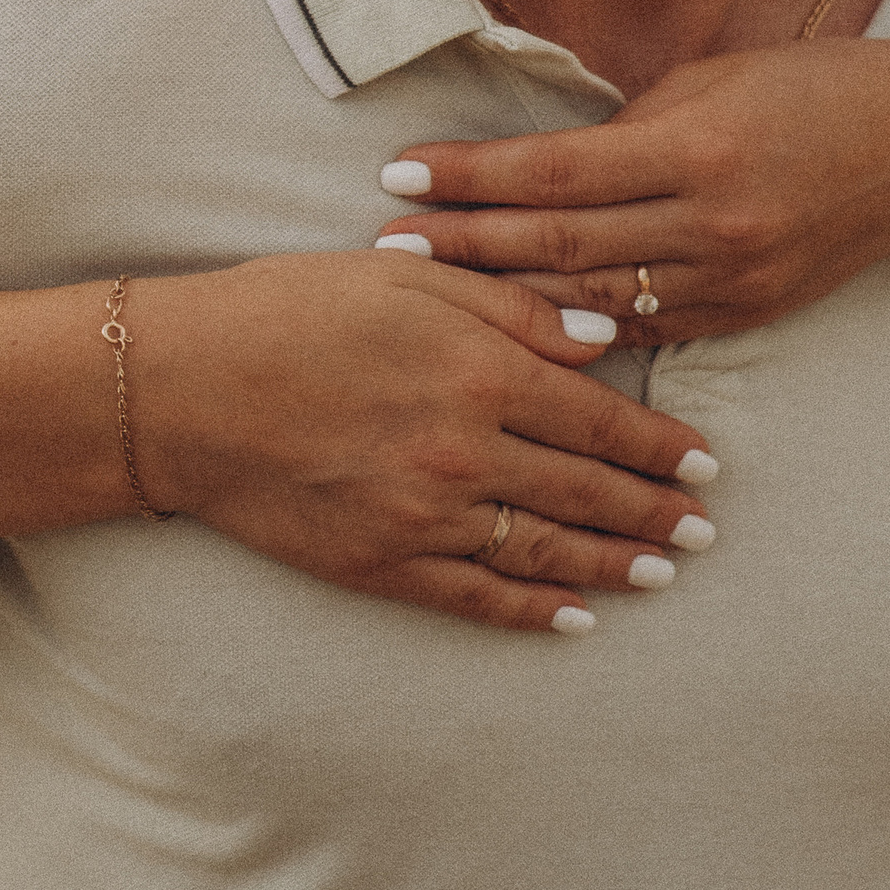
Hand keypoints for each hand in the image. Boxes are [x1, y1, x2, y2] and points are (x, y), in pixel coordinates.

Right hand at [128, 252, 716, 635]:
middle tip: (707, 527)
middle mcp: (466, 451)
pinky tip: (577, 615)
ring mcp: (427, 518)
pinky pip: (480, 597)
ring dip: (616, 564)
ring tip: (665, 570)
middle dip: (657, 511)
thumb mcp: (405, 275)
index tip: (705, 460)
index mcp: (478, 369)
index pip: (599, 419)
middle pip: (589, 491)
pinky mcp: (384, 565)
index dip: (660, 445)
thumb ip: (512, 307)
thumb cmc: (289, 311)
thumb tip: (601, 341)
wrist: (182, 390)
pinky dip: (536, 609)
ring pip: (548, 551)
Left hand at [375, 37, 889, 339]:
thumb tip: (539, 165)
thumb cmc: (814, 88)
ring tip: (427, 290)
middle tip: (385, 247)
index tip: (398, 173)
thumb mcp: (713, 80)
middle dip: (464, 246)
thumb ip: (627, 129)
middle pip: (559, 245)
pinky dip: (573, 327)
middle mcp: (712, 224)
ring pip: (590, 301)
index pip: (554, 172)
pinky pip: (640, 327)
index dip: (470, 177)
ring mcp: (732, 281)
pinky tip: (513, 327)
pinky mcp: (746, 317)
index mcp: (698, 149)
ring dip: (502, 297)